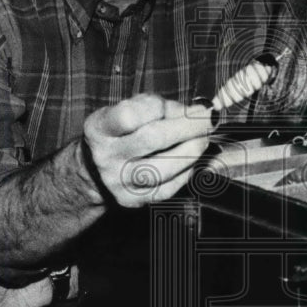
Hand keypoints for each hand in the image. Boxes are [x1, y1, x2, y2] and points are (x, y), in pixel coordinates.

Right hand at [82, 93, 213, 207]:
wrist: (99, 169)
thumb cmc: (124, 131)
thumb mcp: (131, 109)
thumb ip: (161, 107)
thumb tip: (198, 113)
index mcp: (99, 128)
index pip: (129, 115)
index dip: (159, 107)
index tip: (180, 106)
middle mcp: (105, 156)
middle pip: (152, 139)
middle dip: (187, 127)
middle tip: (207, 121)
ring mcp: (117, 181)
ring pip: (163, 168)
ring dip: (191, 151)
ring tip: (203, 140)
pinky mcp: (132, 200)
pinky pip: (168, 188)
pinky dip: (186, 172)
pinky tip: (192, 160)